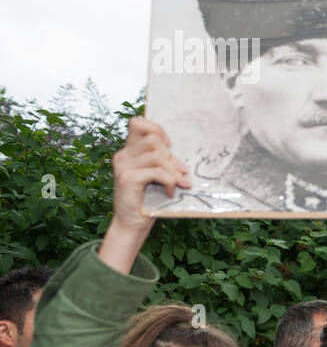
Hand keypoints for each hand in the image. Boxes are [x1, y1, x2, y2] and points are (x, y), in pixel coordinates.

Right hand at [99, 117, 187, 273]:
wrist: (132, 222)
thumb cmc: (148, 198)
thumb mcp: (157, 175)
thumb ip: (163, 162)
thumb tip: (183, 163)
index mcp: (129, 151)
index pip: (137, 123)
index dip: (156, 129)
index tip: (169, 144)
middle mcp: (123, 155)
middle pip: (154, 140)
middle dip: (172, 157)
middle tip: (180, 173)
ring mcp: (123, 165)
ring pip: (158, 156)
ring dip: (173, 171)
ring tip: (178, 184)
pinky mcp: (127, 177)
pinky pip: (157, 172)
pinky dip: (169, 182)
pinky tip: (170, 192)